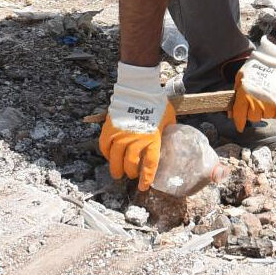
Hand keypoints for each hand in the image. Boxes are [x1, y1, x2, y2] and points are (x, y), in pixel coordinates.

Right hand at [98, 63, 173, 187]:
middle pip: (131, 164)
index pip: (149, 165)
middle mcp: (136, 139)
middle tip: (131, 175)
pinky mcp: (110, 128)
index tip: (143, 187)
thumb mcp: (168, 119)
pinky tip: (109, 156)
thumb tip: (170, 143)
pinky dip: (106, 154)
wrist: (139, 87)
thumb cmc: (156, 102)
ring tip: (117, 173)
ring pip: (116, 159)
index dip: (146, 178)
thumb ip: (167, 133)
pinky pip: (105, 146)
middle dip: (131, 173)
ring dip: (116, 168)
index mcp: (152, 139)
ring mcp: (121, 134)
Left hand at [229, 32, 275, 128]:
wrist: (274, 58)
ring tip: (265, 99)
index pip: (240, 116)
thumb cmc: (255, 67)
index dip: (239, 123)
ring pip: (267, 116)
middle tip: (254, 103)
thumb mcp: (240, 78)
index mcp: (245, 96)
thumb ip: (236, 96)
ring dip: (265, 111)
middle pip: (254, 118)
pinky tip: (275, 101)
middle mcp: (258, 102)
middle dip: (252, 112)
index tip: (240, 127)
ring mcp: (273, 102)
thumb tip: (231, 113)